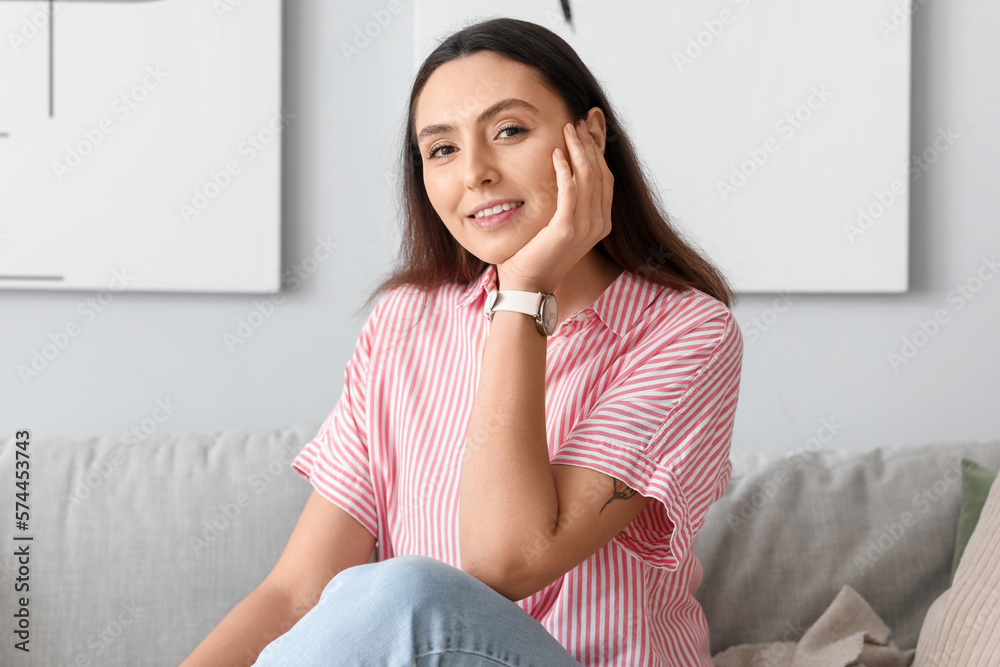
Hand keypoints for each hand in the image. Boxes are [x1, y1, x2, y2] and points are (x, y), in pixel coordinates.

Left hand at [495, 117, 613, 293]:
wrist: (529, 283)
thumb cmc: (537, 253)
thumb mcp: (558, 223)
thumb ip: (567, 202)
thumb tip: (564, 173)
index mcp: (601, 222)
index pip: (605, 177)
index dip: (599, 149)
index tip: (589, 127)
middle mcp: (599, 223)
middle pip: (600, 172)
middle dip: (590, 143)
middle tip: (578, 120)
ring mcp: (586, 227)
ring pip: (589, 177)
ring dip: (578, 149)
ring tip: (568, 128)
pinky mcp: (567, 229)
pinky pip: (570, 191)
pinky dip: (565, 169)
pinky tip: (556, 152)